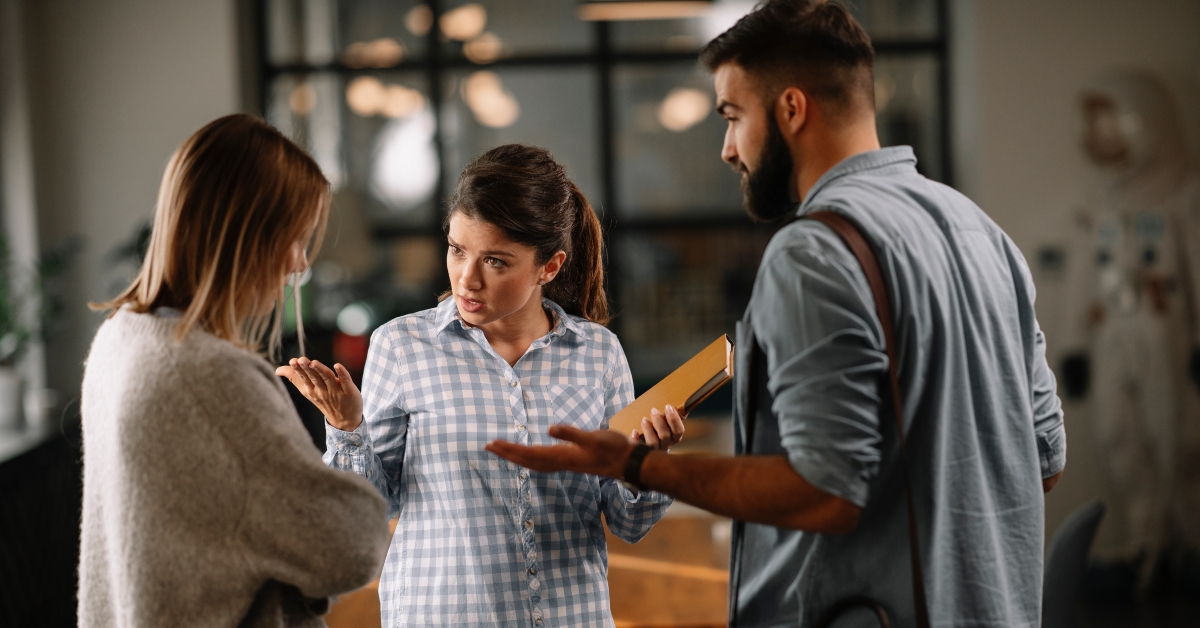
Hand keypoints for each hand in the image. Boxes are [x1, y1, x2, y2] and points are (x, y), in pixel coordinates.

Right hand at [276, 357, 362, 431]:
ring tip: (314, 362)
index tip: (293, 361)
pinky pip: (346, 381)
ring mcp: (336, 392)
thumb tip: (278, 370)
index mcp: (311, 390)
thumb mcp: (308, 391)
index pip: (304, 378)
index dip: (299, 369)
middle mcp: (322, 391)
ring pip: (328, 378)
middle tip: (301, 360)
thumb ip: (295, 379)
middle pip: (314, 378)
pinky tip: (338, 365)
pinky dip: (342, 374)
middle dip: (307, 369)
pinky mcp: (349, 391)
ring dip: (321, 370)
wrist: (345, 420)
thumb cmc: (324, 400)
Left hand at [485, 424, 636, 478]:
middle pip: (527, 460)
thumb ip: (571, 434)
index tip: (492, 444)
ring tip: (502, 451)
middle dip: (507, 454)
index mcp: (562, 455)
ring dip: (516, 457)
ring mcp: (565, 463)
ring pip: (534, 463)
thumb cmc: (612, 448)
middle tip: (487, 446)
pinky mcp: (570, 461)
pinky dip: (531, 459)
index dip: (509, 449)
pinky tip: (529, 455)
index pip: (529, 453)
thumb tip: (550, 428)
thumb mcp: (593, 437)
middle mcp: (560, 462)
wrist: (627, 463)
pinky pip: (543, 462)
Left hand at [631, 405, 684, 450]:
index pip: (679, 431)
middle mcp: (666, 445)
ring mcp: (655, 450)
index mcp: (674, 437)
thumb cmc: (659, 425)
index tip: (667, 406)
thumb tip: (681, 400)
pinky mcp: (643, 452)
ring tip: (644, 419)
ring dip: (648, 429)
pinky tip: (634, 432)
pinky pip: (639, 448)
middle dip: (659, 421)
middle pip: (665, 436)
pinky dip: (636, 440)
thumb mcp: (668, 421)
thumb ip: (673, 413)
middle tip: (653, 410)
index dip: (674, 419)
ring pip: (653, 442)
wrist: (646, 439)